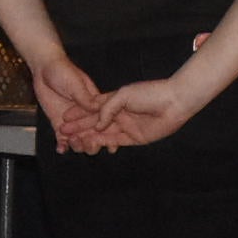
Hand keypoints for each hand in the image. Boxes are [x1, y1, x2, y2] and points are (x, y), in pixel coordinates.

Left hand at [27, 54, 105, 146]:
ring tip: (72, 142)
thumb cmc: (63, 70)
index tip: (109, 144)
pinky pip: (62, 140)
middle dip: (92, 144)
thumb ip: (85, 98)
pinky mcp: (59, 125)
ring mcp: (72, 122)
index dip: (108, 135)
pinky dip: (63, 147)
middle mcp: (85, 117)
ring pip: (79, 141)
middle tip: (87, 143)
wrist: (44, 69)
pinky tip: (61, 149)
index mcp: (95, 105)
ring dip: (77, 146)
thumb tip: (97, 108)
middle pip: (94, 136)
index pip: (104, 123)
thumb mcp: (76, 83)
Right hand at [76, 75, 201, 150]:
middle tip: (63, 131)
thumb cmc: (150, 93)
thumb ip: (107, 108)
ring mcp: (125, 126)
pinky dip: (102, 143)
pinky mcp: (133, 138)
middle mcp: (118, 114)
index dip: (78, 113)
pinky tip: (89, 144)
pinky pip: (114, 141)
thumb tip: (97, 125)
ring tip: (73, 140)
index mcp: (115, 100)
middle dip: (78, 126)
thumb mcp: (124, 95)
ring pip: (101, 133)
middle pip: (94, 122)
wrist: (173, 103)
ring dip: (87, 136)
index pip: (92, 108)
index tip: (64, 117)